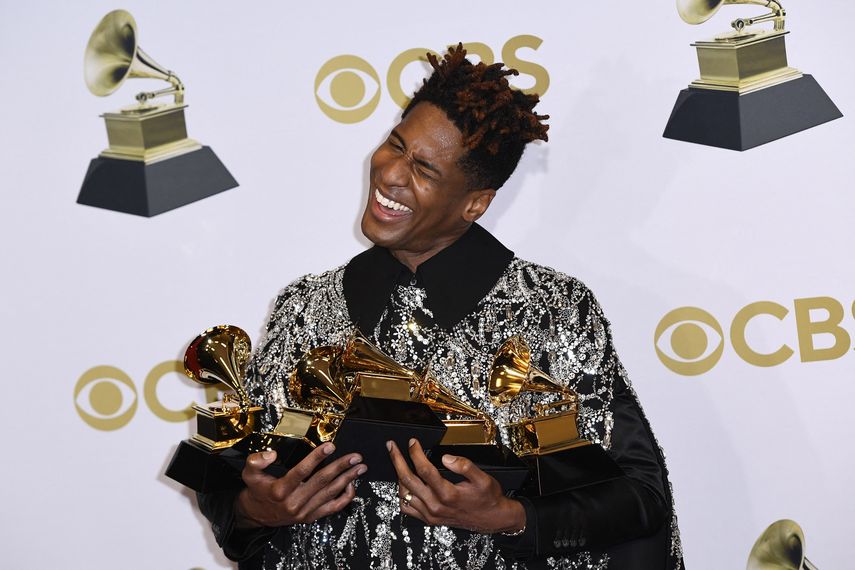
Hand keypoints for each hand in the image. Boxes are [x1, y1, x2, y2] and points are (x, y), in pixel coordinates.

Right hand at [235, 442, 365, 527]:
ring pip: (330, 493)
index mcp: (280, 491)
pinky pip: (333, 508)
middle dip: (340, 467)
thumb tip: (271, 453)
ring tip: (360, 467)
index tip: (330, 446)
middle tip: (355, 456)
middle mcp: (294, 503)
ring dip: (347, 479)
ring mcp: (304, 512)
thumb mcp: (249, 474)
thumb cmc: (256, 491)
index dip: (316, 458)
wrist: (256, 516)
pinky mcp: (311, 517)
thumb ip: (256, 461)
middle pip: (321, 482)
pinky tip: (352, 484)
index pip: (301, 471)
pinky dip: (345, 497)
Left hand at [387, 438, 524, 533]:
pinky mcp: (429, 520)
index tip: (412, 442)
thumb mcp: (483, 478)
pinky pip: (407, 508)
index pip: (424, 470)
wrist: (492, 519)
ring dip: (398, 476)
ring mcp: (431, 514)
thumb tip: (446, 457)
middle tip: (391, 446)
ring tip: (397, 461)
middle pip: (408, 480)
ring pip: (405, 494)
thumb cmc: (488, 498)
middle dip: (397, 460)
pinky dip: (402, 494)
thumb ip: (465, 465)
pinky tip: (404, 484)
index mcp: (448, 494)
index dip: (415, 453)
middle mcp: (436, 506)